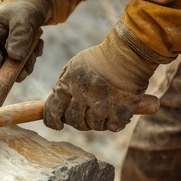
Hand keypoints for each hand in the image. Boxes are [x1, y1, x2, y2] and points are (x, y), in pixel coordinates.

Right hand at [0, 0, 49, 83]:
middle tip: (29, 65)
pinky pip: (21, 62)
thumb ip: (19, 37)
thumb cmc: (26, 7)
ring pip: (12, 65)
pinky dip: (31, 56)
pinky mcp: (13, 51)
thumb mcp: (24, 19)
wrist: (34, 2)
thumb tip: (15, 58)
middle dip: (15, 67)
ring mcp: (3, 47)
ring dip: (26, 62)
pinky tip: (37, 44)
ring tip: (36, 47)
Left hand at [43, 22, 170, 130]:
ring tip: (102, 109)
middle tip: (85, 114)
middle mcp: (83, 97)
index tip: (57, 125)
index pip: (53, 110)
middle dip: (77, 120)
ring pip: (93, 126)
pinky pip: (112, 127)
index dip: (52, 120)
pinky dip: (113, 122)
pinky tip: (115, 112)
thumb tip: (57, 103)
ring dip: (96, 121)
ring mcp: (102, 106)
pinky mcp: (120, 112)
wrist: (128, 54)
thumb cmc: (100, 58)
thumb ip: (64, 84)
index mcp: (69, 84)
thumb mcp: (74, 65)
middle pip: (74, 121)